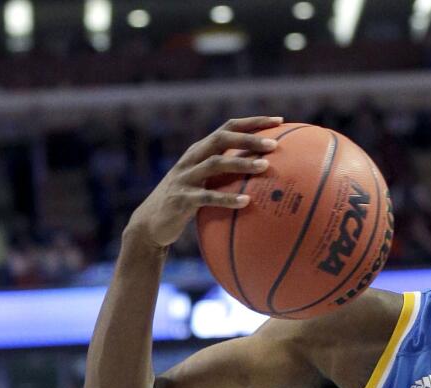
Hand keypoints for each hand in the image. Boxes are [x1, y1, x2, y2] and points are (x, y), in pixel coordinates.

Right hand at [126, 116, 282, 248]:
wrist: (151, 224)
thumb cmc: (188, 202)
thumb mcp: (207, 183)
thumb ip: (230, 174)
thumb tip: (270, 174)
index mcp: (201, 150)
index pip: (228, 128)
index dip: (253, 122)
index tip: (279, 121)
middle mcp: (192, 158)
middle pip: (221, 139)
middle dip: (248, 139)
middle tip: (274, 145)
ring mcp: (185, 177)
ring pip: (215, 164)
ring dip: (241, 163)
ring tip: (265, 167)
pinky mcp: (181, 199)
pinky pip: (207, 197)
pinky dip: (227, 198)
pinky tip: (246, 202)